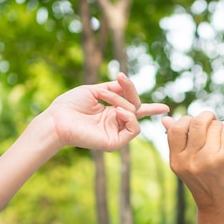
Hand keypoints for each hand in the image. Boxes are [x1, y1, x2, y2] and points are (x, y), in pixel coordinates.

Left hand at [45, 73, 168, 150]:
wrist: (57, 119)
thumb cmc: (70, 105)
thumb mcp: (95, 90)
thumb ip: (114, 89)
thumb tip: (127, 85)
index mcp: (111, 113)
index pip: (135, 110)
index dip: (151, 108)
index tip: (166, 107)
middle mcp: (115, 123)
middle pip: (136, 107)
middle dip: (129, 91)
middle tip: (119, 80)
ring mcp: (115, 133)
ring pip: (135, 116)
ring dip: (124, 103)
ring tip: (107, 99)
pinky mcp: (114, 143)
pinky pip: (133, 129)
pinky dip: (129, 118)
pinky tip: (118, 112)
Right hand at [162, 111, 223, 209]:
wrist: (219, 204)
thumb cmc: (203, 180)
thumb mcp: (184, 163)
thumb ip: (176, 141)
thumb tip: (166, 119)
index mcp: (176, 160)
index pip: (177, 128)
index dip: (187, 120)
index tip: (194, 126)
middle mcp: (190, 160)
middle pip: (198, 122)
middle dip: (206, 117)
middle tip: (211, 121)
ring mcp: (208, 159)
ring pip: (215, 125)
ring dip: (219, 127)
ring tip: (219, 139)